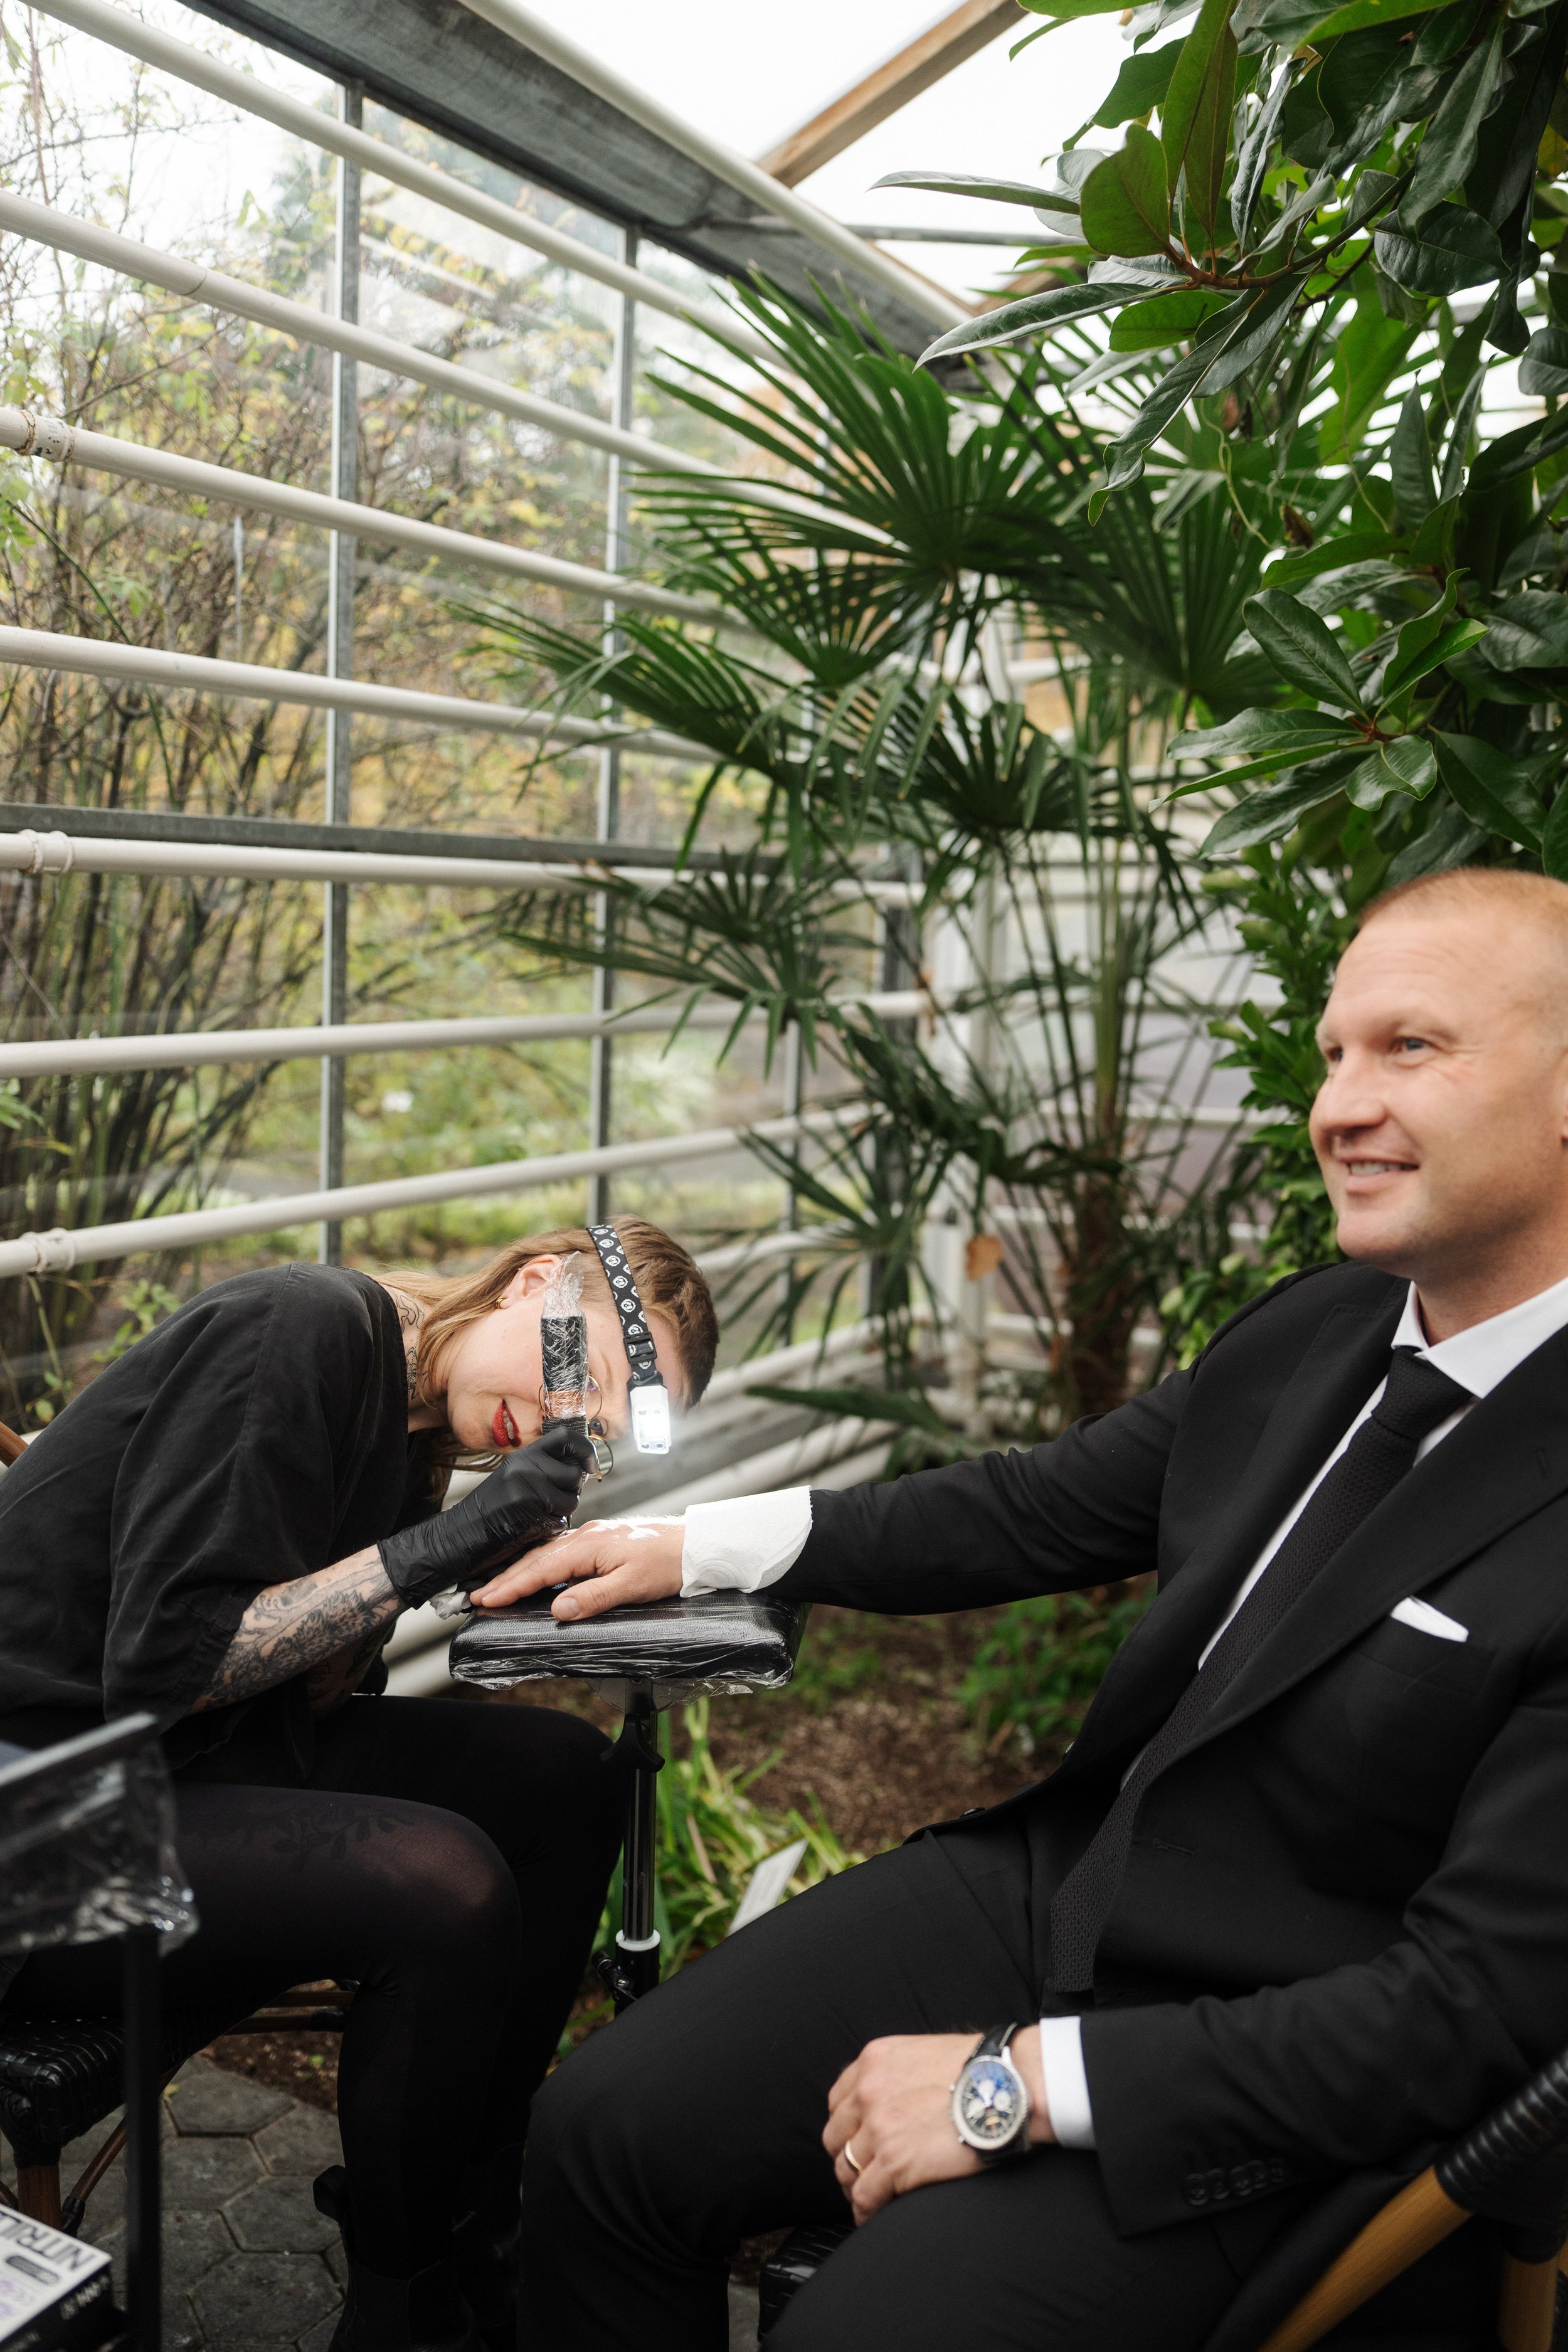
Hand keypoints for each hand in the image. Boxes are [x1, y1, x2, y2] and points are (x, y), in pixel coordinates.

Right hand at [377, 1424, 595, 1608]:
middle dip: (574, 1490)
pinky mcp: (529, 1514)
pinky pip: (559, 1521)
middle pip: (575, 1473)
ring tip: (541, 1514)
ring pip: (572, 1500)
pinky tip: (533, 1528)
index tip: (590, 1464)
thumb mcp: (514, 1476)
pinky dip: (552, 1528)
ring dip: (563, 1511)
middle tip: (557, 1499)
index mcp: (523, 1455)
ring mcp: (527, 1490)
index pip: (566, 1437)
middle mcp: (526, 1467)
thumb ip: (543, 1467)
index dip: (585, 1449)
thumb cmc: (492, 1509)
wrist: (460, 1535)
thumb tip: (580, 1464)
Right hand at [470, 1516, 685, 1617]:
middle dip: (507, 1578)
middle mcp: (588, 1535)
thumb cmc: (669, 1564)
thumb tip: (558, 1608)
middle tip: (480, 1596)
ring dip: (522, 1570)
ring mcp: (595, 1535)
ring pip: (548, 1553)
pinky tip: (538, 1572)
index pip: (541, 1568)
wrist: (697, 1545)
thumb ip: (594, 1598)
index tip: (486, 1599)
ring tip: (500, 1587)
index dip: (511, 1585)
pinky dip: (542, 1563)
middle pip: (537, 1558)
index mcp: (590, 1545)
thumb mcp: (632, 1586)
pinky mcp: (604, 1539)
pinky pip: (562, 1550)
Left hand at [824, 2027, 1053, 2221]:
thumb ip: (898, 2074)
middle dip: (850, 2158)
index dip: (849, 2128)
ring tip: (873, 2198)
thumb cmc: (980, 2070)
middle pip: (837, 2138)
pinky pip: (864, 2196)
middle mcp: (867, 2091)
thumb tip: (896, 2100)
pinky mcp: (894, 2161)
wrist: (1007, 2085)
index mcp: (874, 2060)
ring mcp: (878, 2127)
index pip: (839, 2102)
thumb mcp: (924, 2053)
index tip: (860, 2143)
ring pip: (846, 2170)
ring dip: (857, 2187)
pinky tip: (877, 2214)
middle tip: (867, 2173)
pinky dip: (866, 2210)